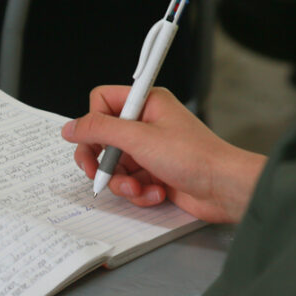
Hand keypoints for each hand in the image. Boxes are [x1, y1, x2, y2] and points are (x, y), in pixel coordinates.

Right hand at [61, 86, 265, 222]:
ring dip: (123, 182)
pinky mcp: (155, 173)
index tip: (92, 142)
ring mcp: (151, 150)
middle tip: (96, 174)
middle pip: (103, 138)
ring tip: (139, 188)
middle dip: (102, 161)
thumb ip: (99, 130)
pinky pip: (131, 182)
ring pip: (115, 166)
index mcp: (146, 103)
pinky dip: (140, 192)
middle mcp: (147, 123)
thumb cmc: (195, 157)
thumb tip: (70, 127)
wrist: (225, 189)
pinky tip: (157, 194)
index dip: (93, 123)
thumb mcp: (138, 139)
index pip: (102, 102)